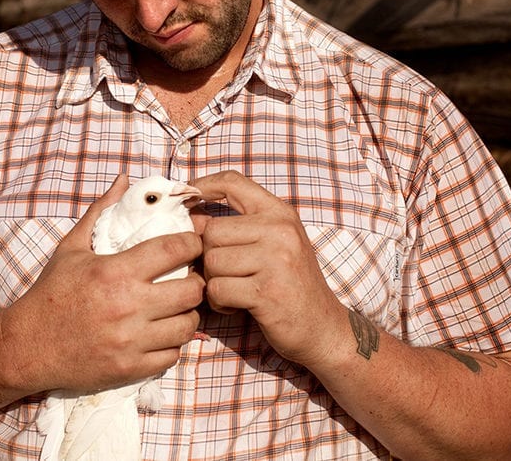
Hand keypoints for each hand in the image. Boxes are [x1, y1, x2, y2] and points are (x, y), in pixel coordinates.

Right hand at [7, 175, 205, 392]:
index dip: (193, 243)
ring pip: (187, 326)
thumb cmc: (51, 293)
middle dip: (196, 281)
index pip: (175, 249)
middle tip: (189, 278)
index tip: (193, 244)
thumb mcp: (71, 247)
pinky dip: (171, 344)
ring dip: (187, 314)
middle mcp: (127, 305)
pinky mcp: (130, 368)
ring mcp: (130, 340)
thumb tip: (124, 180)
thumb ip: (101, 211)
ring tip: (177, 307)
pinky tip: (161, 333)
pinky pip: (172, 355)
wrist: (26, 346)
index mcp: (115, 271)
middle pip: (192, 290)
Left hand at [190, 170, 346, 367]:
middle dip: (209, 257)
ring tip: (234, 290)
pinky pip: (218, 290)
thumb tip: (192, 217)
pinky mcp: (267, 291)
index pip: (233, 182)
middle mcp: (280, 230)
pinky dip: (220, 303)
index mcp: (280, 213)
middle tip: (226, 274)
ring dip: (214, 282)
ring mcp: (276, 260)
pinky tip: (237, 305)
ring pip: (212, 262)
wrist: (323, 326)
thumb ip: (239, 227)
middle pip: (211, 232)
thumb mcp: (274, 244)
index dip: (203, 185)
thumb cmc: (290, 284)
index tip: (187, 196)